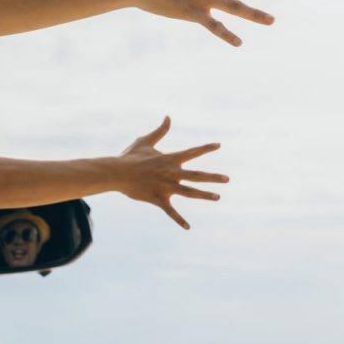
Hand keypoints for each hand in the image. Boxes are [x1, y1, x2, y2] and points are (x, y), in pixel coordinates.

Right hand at [111, 116, 227, 228]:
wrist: (116, 173)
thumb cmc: (130, 157)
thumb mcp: (145, 141)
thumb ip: (160, 131)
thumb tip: (168, 117)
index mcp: (170, 159)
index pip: (192, 152)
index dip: (205, 148)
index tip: (218, 145)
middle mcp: (171, 173)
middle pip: (197, 175)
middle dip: (213, 177)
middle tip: (227, 179)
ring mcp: (165, 187)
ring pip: (189, 192)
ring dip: (204, 195)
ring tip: (218, 197)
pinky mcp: (158, 199)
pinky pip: (170, 211)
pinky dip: (179, 219)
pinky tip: (188, 227)